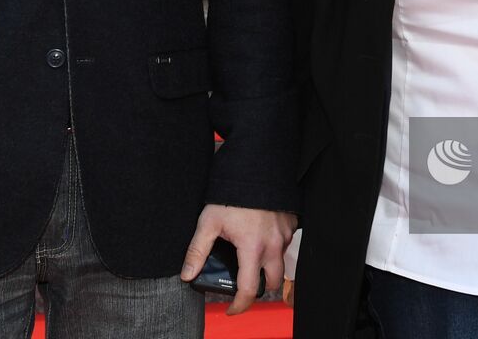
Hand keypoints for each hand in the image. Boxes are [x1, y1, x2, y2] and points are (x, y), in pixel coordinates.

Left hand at [180, 205, 295, 313]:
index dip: (239, 305)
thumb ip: (197, 250)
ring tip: (252, 257)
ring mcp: (284, 234)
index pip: (248, 289)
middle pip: (272, 281)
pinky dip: (276, 246)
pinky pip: (286, 242)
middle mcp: (273, 244)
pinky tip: (262, 236)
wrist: (255, 168)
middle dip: (259, 288)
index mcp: (252, 248)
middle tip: (245, 283)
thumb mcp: (209, 222)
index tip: (231, 309)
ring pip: (280, 261)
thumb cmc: (232, 195)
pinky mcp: (291, 223)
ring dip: (269, 265)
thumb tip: (187, 274)